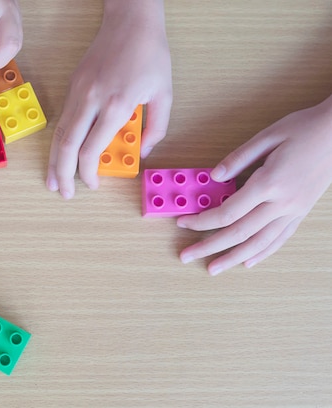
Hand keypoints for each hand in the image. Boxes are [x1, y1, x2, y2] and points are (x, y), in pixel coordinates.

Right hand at [46, 0, 172, 198]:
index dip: (88, 172)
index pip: (91, 148)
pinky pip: (62, 120)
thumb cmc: (150, 54)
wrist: (130, 20)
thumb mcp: (165, 94)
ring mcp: (78, 91)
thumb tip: (141, 152)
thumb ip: (156, 128)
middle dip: (62, 173)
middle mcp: (91, 98)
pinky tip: (58, 154)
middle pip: (66, 145)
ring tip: (52, 180)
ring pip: (58, 133)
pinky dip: (58, 141)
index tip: (92, 184)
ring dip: (53, 160)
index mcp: (116, 103)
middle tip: (64, 192)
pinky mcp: (72, 85)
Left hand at [178, 95, 331, 274]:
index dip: (201, 221)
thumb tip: (214, 177)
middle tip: (187, 256)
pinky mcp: (302, 212)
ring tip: (213, 269)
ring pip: (259, 243)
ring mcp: (294, 210)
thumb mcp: (267, 136)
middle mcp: (282, 202)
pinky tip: (248, 262)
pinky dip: (262, 253)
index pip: (227, 212)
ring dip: (233, 258)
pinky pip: (279, 239)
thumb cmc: (304, 128)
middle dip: (209, 247)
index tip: (183, 223)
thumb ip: (237, 158)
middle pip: (238, 233)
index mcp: (269, 183)